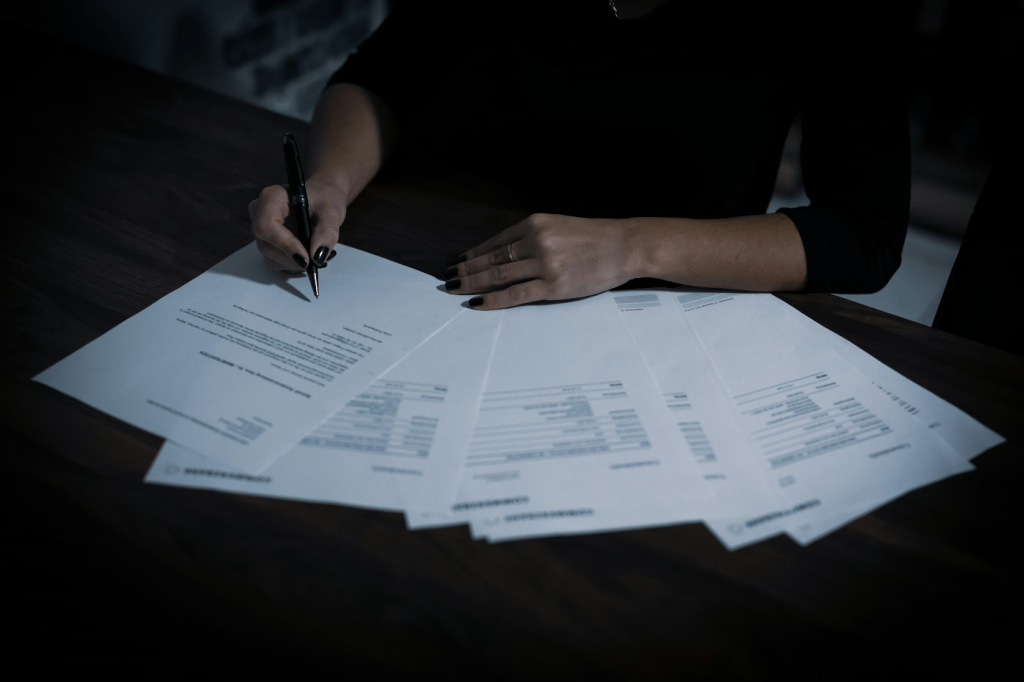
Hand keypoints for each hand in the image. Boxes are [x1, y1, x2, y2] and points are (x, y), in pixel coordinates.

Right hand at [249, 177, 346, 272]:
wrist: (322, 199)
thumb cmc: (325, 199)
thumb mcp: (331, 212)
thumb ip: (327, 232)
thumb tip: (317, 257)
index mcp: (271, 198)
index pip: (266, 226)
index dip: (285, 245)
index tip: (307, 258)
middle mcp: (259, 213)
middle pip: (266, 245)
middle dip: (292, 258)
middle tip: (316, 261)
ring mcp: (260, 229)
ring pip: (269, 257)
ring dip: (293, 263)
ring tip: (314, 257)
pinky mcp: (266, 242)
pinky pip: (274, 261)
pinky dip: (292, 265)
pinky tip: (307, 258)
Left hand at [444, 213, 640, 308]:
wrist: (624, 246)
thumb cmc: (594, 238)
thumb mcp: (559, 226)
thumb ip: (533, 237)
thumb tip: (503, 254)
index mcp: (535, 223)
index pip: (495, 242)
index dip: (473, 254)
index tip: (458, 262)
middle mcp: (536, 241)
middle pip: (491, 259)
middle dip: (466, 270)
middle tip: (447, 280)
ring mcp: (544, 264)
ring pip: (498, 276)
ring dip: (473, 284)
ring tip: (455, 290)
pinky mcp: (553, 286)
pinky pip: (515, 294)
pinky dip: (493, 300)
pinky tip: (477, 303)